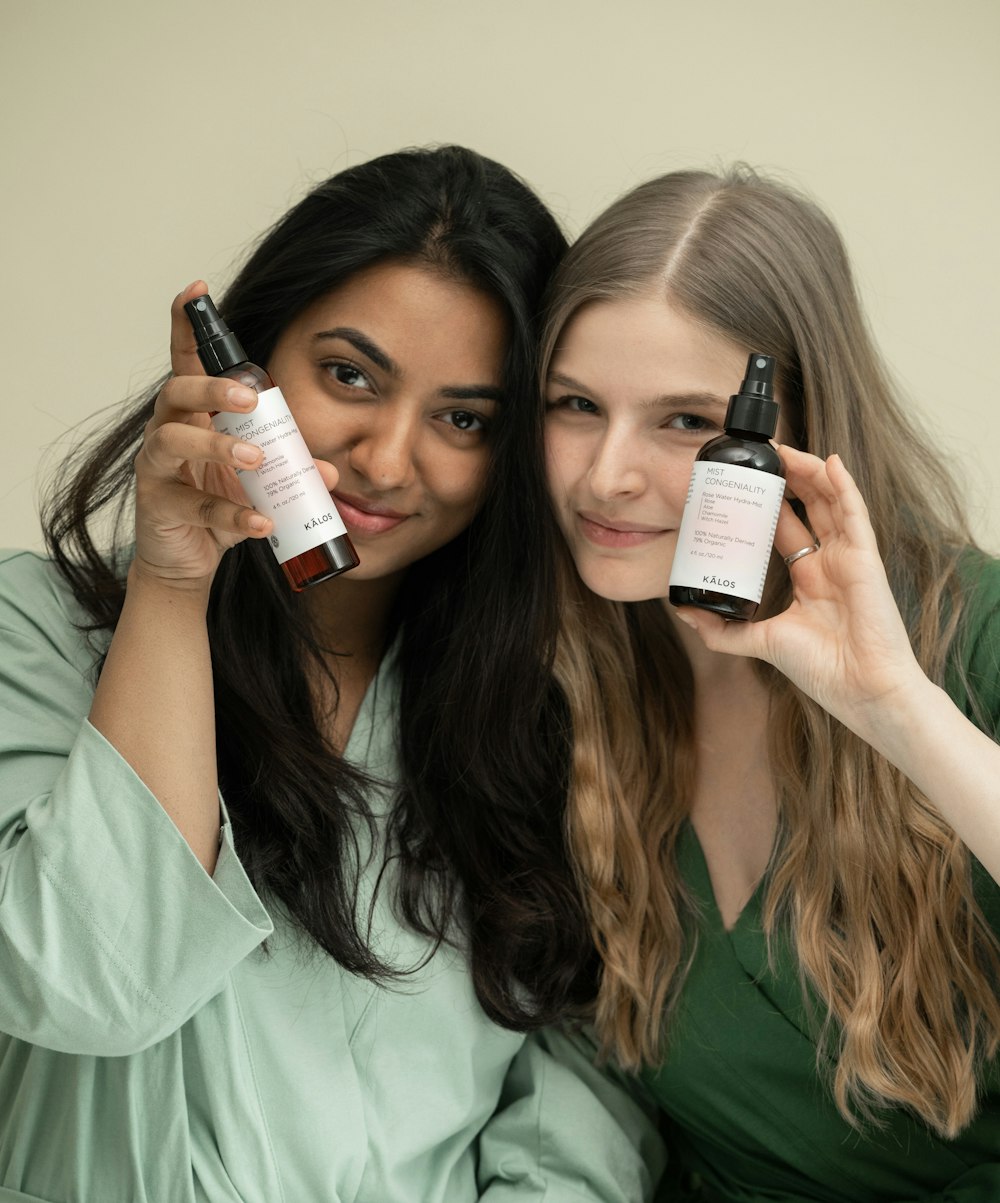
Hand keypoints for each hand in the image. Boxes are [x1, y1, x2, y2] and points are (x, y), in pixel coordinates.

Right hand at [132, 281, 335, 588]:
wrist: (187, 560)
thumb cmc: (219, 504)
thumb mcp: (258, 478)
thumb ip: (289, 466)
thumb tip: (329, 470)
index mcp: (194, 413)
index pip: (186, 362)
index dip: (187, 326)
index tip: (196, 291)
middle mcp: (167, 431)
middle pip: (175, 391)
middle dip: (211, 387)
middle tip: (249, 396)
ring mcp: (158, 469)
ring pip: (173, 441)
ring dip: (216, 446)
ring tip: (254, 458)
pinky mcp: (160, 507)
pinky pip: (194, 506)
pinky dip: (231, 515)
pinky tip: (260, 522)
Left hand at [673, 446, 927, 740]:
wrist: (861, 690)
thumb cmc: (822, 671)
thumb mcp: (761, 642)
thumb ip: (722, 630)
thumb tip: (683, 611)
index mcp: (810, 579)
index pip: (786, 528)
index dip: (768, 504)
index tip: (743, 484)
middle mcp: (831, 563)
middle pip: (808, 507)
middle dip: (786, 479)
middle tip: (760, 457)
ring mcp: (850, 558)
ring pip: (829, 502)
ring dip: (809, 473)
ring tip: (783, 451)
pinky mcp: (866, 560)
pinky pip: (855, 514)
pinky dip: (843, 486)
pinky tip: (830, 462)